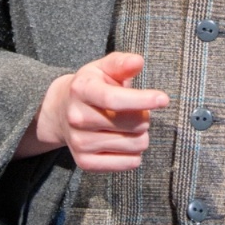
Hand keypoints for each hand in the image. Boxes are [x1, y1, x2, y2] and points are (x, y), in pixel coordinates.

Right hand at [16, 51, 169, 171]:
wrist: (61, 111)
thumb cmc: (91, 86)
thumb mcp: (103, 68)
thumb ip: (121, 63)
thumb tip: (138, 62)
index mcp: (81, 90)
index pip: (114, 99)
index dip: (142, 100)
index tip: (163, 99)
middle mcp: (77, 118)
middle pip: (132, 124)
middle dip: (144, 117)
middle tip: (136, 111)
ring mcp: (79, 143)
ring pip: (135, 144)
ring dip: (141, 135)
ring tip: (129, 126)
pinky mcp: (85, 162)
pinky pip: (128, 163)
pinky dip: (134, 154)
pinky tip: (124, 141)